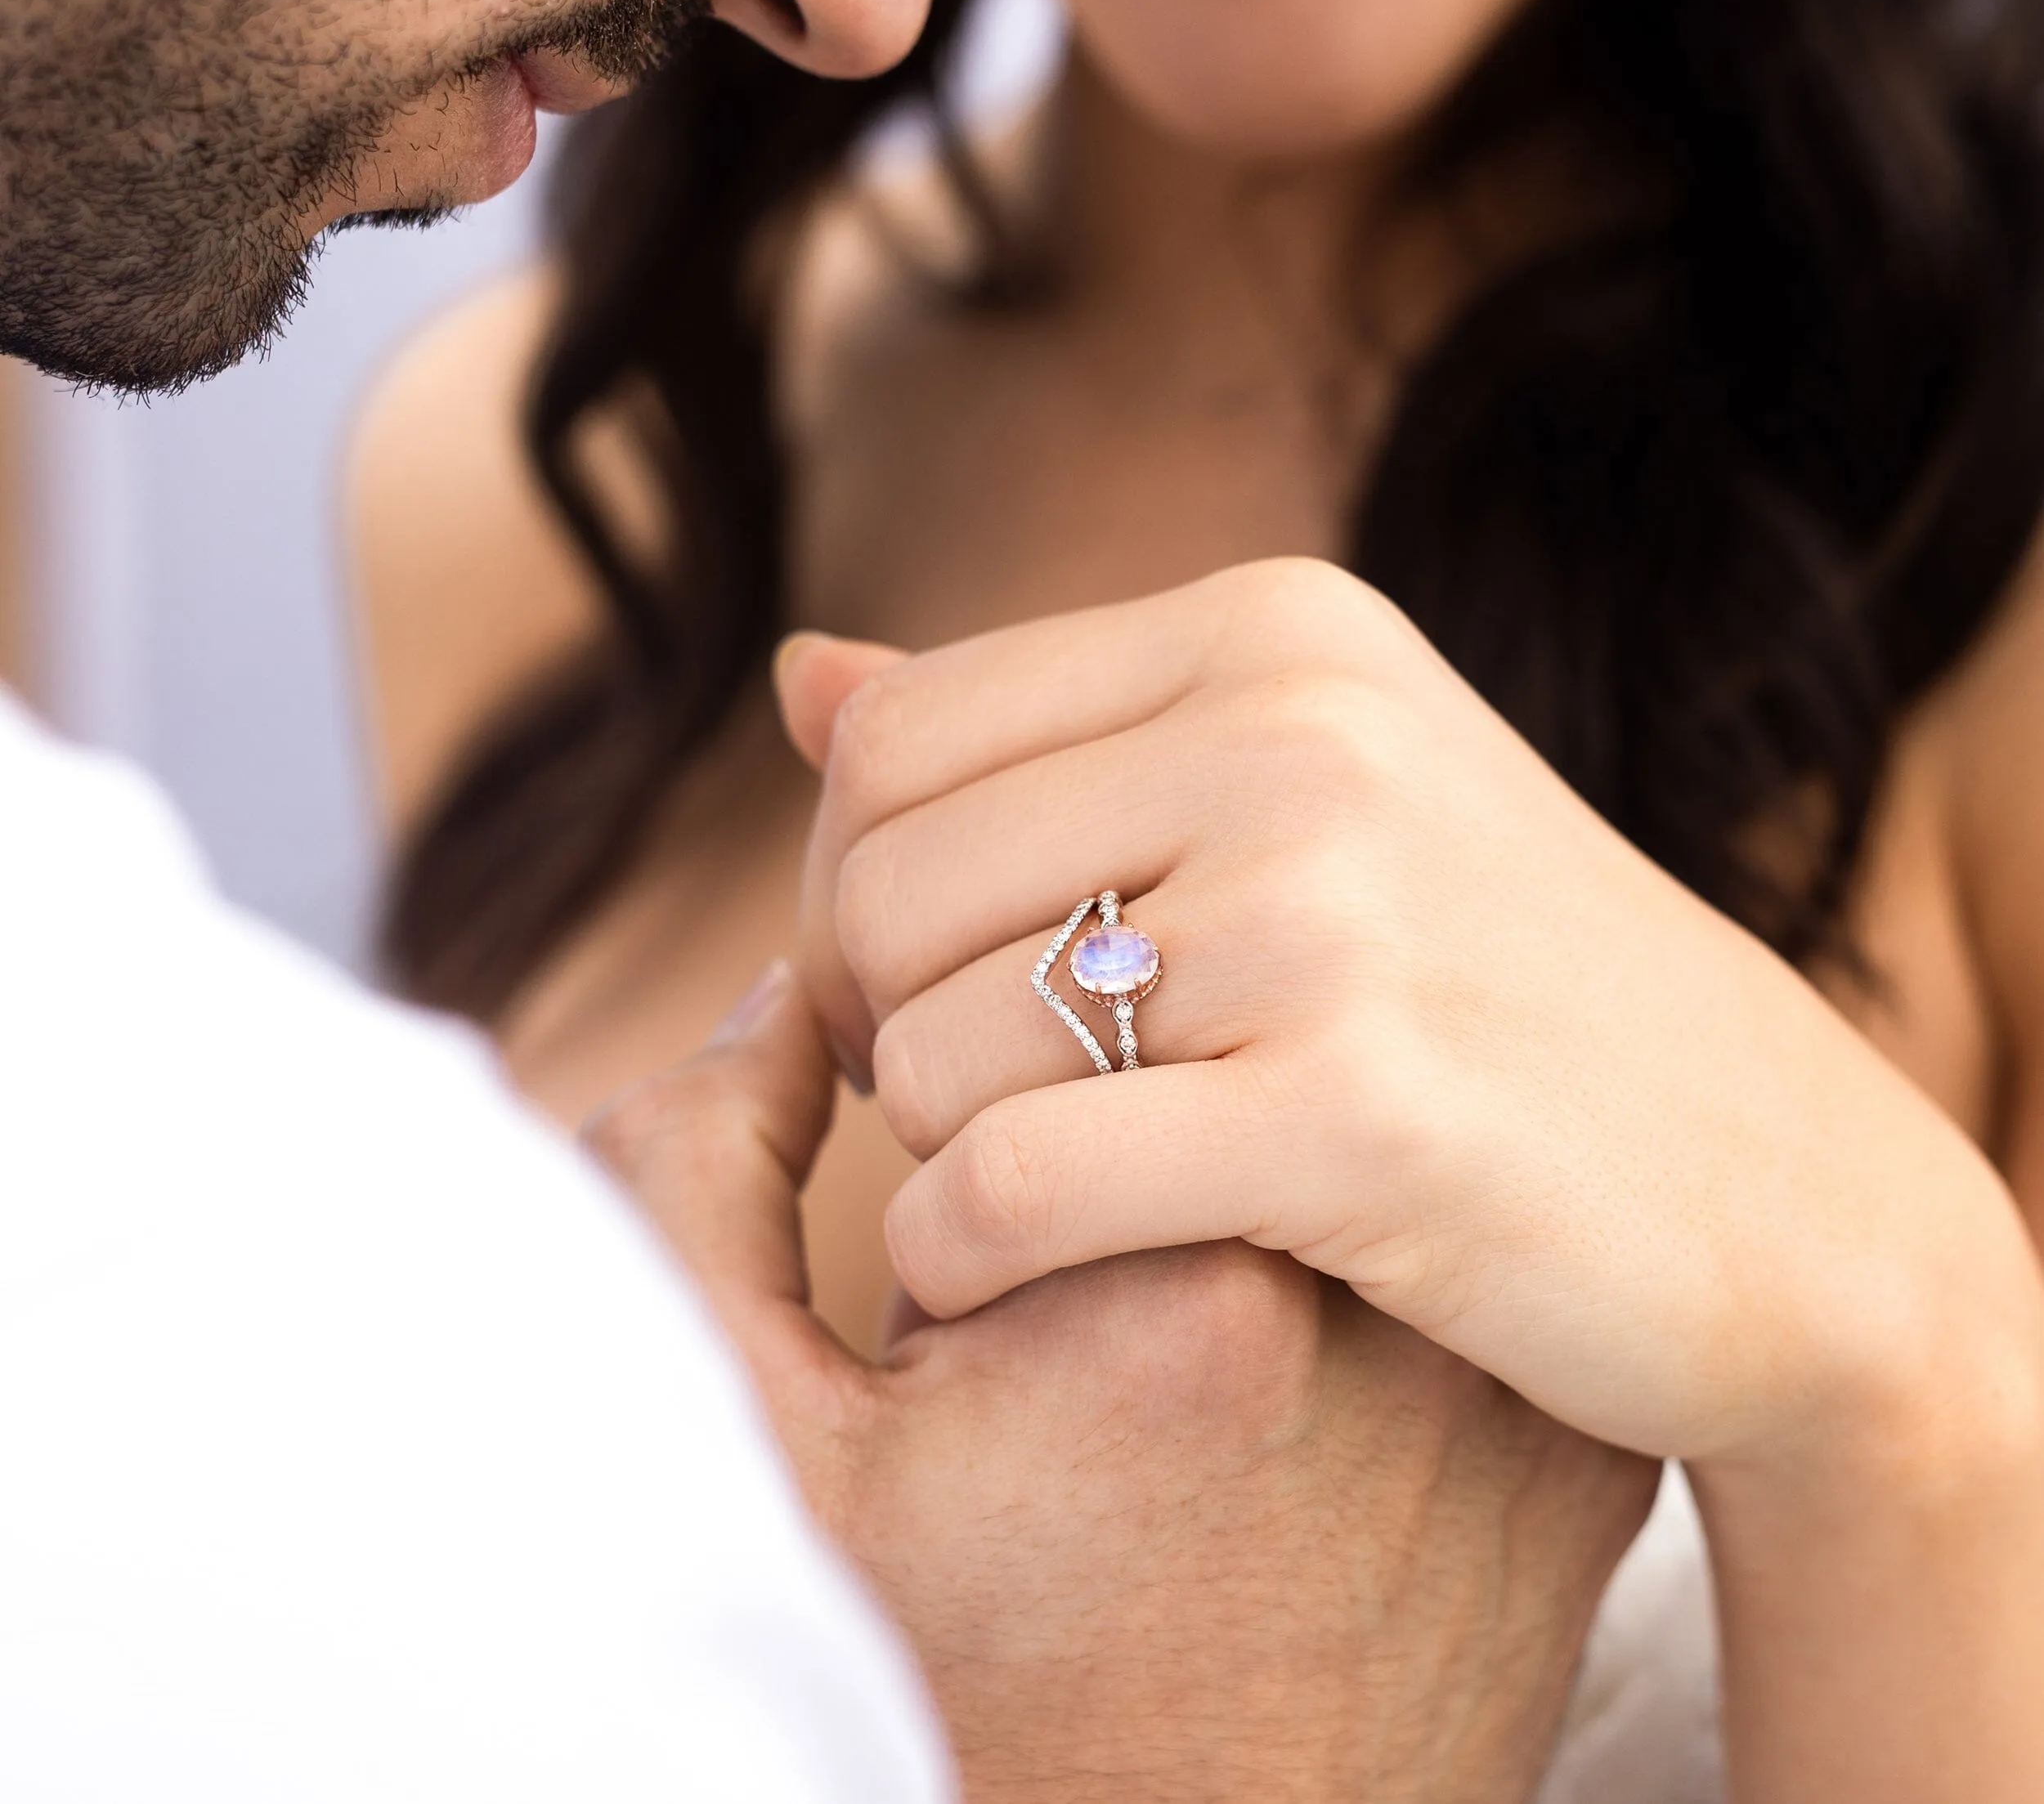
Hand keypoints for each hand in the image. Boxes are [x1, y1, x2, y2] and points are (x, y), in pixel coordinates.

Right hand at [583, 964, 1656, 1803]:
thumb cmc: (941, 1693)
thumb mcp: (750, 1453)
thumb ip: (702, 1178)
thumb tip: (790, 988)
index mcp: (1171, 1287)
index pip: (1089, 1016)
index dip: (1000, 1071)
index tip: (978, 1193)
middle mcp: (1386, 1328)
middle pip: (1242, 1074)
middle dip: (1138, 1113)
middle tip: (1081, 1277)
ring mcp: (1508, 1403)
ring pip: (1357, 1152)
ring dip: (1266, 1176)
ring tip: (1185, 1338)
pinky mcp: (1578, 1474)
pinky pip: (1461, 1266)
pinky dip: (1377, 1271)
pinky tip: (1299, 1386)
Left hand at [780, 559, 2043, 1472]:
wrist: (1785, 1188)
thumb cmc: (1497, 992)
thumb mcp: (1298, 798)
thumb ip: (1044, 736)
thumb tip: (796, 675)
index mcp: (1271, 634)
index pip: (892, 738)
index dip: (849, 883)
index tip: (924, 986)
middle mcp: (1296, 738)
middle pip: (878, 886)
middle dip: (879, 1025)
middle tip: (970, 1104)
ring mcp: (1335, 918)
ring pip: (928, 1045)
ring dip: (940, 1151)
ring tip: (1051, 1178)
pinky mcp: (1363, 1114)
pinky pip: (1009, 1189)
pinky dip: (960, 1253)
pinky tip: (1009, 1272)